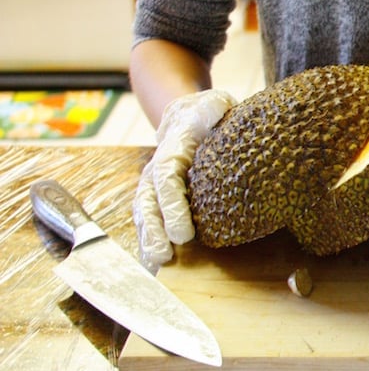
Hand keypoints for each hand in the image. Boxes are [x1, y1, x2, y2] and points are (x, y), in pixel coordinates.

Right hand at [132, 90, 236, 269]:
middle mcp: (156, 168)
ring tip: (157, 265)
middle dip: (155, 231)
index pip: (168, 178)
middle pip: (149, 202)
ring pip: (144, 214)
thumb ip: (216, 109)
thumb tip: (222, 111)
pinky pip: (148, 220)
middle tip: (165, 255)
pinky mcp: (155, 197)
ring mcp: (152, 184)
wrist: (184, 114)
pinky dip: (148, 241)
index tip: (183, 233)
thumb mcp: (214, 104)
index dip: (173, 207)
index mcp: (173, 147)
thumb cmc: (207, 114)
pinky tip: (153, 265)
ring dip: (148, 240)